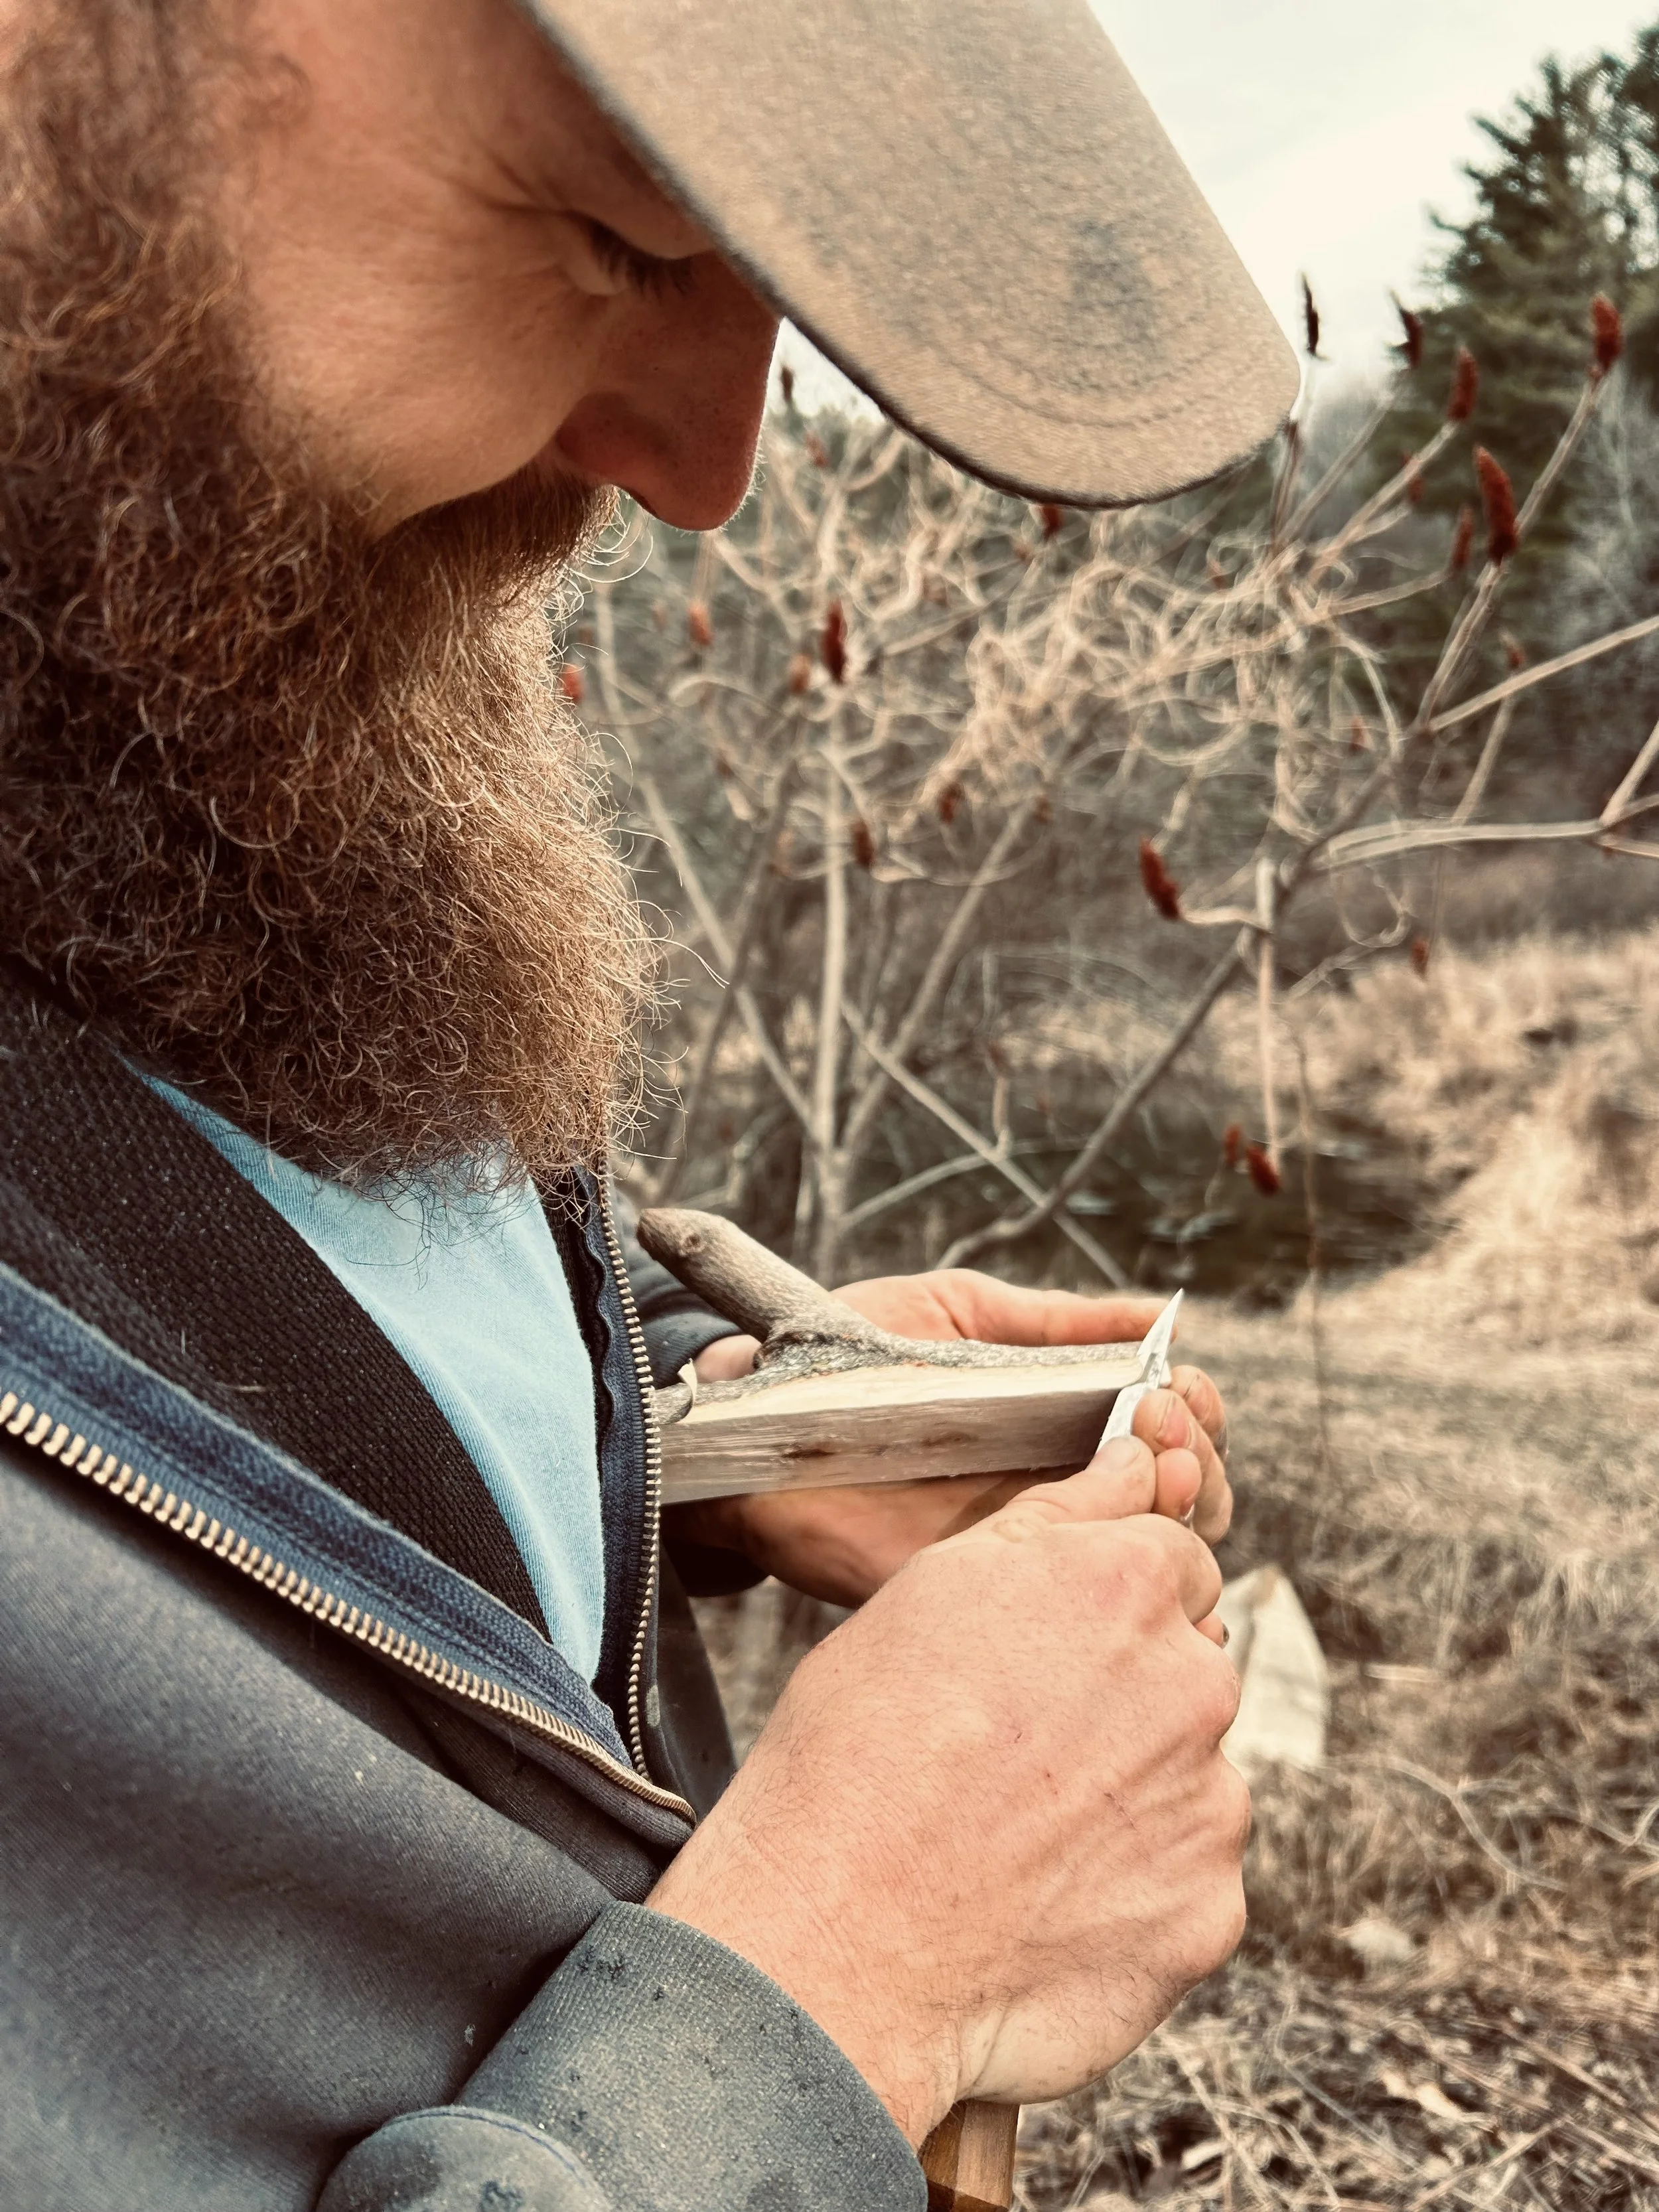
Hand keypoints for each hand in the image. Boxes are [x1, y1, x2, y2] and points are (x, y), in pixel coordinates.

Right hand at [649, 1452, 1247, 2140]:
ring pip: (1189, 1773)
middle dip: (1124, 1694)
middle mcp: (1192, 1683)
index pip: (1172, 1558)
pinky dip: (1132, 1887)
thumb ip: (1059, 1514)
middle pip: (1187, 1665)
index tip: (1043, 1647)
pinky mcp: (1210, 1912)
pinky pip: (1186, 1878)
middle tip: (1013, 1746)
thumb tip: (1135, 1460)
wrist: (835, 1946)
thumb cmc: (858, 1756)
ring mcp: (1211, 1805)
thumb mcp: (933, 1588)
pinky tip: (1040, 1898)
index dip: (1103, 1599)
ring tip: (1014, 1832)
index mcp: (1126, 1584)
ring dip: (1129, 1792)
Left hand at [677, 1268, 1230, 1604]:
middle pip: (1181, 1495)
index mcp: (1060, 1424)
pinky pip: (1074, 1615)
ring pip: (1149, 1555)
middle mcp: (1056, 1489)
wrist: (750, 1415)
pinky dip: (1124, 1581)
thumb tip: (1160, 1313)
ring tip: (1152, 1463)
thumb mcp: (960, 1313)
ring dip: (1176, 1504)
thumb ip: (1057, 1322)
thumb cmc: (844, 1353)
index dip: (1194, 1412)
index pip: (1169, 1431)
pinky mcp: (981, 1594)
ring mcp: (1025, 1547)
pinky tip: (1121, 1532)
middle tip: (1164, 1424)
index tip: (1175, 1388)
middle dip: (1197, 1456)